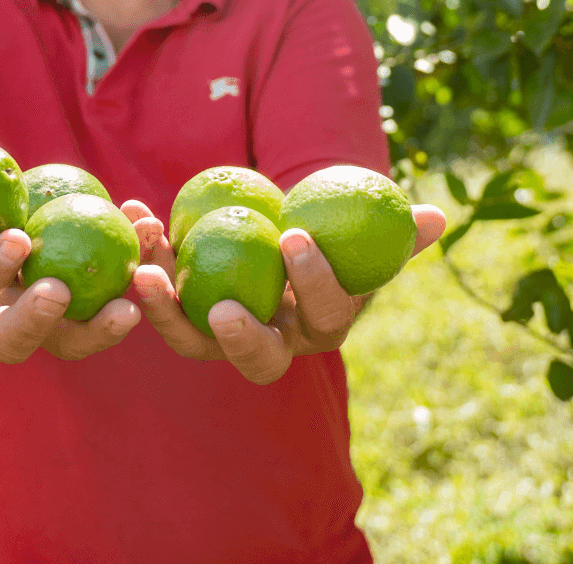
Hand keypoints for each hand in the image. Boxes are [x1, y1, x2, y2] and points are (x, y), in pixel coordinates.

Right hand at [0, 143, 140, 362]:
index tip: (16, 239)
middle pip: (15, 341)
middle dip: (38, 321)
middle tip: (62, 288)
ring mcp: (43, 330)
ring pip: (72, 342)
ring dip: (102, 324)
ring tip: (133, 295)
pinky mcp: (82, 319)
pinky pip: (107, 305)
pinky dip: (132, 271)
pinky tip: (151, 232)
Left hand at [124, 199, 446, 384]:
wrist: (276, 238)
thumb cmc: (331, 234)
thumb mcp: (363, 231)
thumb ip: (397, 231)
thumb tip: (435, 217)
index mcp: (320, 326)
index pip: (324, 316)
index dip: (314, 283)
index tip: (295, 236)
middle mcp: (272, 345)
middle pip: (256, 359)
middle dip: (239, 339)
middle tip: (221, 306)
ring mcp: (221, 337)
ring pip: (193, 337)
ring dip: (167, 308)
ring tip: (149, 268)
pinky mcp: (180, 314)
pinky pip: (161, 297)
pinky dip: (148, 260)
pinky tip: (137, 213)